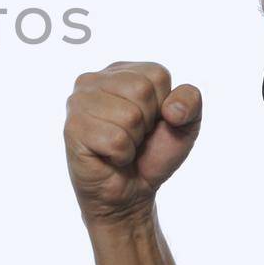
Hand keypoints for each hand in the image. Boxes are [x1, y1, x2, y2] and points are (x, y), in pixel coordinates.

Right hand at [63, 61, 201, 227]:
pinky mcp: (72, 128)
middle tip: (133, 136)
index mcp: (120, 71)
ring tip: (120, 146)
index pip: (157, 74)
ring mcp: (78, 102)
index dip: (163, 105)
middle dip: (147, 123)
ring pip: (129, 116)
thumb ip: (191, 101)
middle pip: (141, 90)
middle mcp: (93, 80)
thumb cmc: (152, 154)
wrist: (130, 193)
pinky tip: (109, 157)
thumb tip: (172, 109)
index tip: (150, 122)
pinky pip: (115, 140)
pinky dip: (121, 156)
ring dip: (133, 141)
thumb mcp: (185, 124)